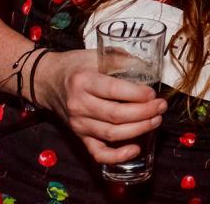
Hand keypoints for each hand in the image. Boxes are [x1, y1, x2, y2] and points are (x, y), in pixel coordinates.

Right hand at [34, 49, 166, 164]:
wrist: (47, 79)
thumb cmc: (76, 65)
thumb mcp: (97, 54)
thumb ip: (122, 59)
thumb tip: (150, 66)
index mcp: (84, 81)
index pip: (114, 90)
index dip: (137, 94)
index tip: (153, 93)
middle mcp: (79, 104)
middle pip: (116, 115)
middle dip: (144, 112)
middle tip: (161, 106)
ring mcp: (78, 123)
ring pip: (111, 133)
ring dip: (138, 129)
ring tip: (156, 120)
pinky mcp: (79, 136)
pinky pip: (97, 152)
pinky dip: (117, 155)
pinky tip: (135, 148)